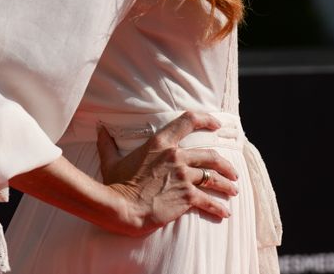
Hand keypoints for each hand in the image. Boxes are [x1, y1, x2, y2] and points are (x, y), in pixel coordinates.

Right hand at [96, 110, 239, 235]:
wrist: (122, 208)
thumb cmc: (115, 185)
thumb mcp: (111, 161)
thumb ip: (108, 143)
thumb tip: (99, 128)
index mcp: (160, 143)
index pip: (189, 121)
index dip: (206, 119)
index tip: (217, 124)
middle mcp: (176, 156)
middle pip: (210, 154)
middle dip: (225, 164)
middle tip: (232, 172)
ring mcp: (183, 176)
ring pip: (213, 177)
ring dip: (226, 184)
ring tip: (233, 191)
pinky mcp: (186, 196)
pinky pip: (208, 200)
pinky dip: (219, 207)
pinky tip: (225, 212)